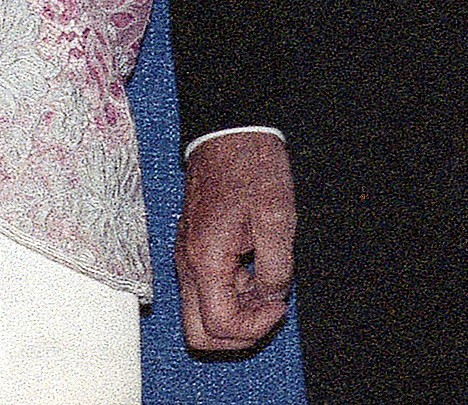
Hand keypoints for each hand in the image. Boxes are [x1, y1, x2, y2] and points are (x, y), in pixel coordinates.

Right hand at [175, 130, 295, 352]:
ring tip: (265, 283)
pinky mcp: (193, 249)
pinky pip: (205, 291)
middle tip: (268, 309)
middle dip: (237, 334)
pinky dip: (231, 295)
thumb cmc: (251, 168)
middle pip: (198, 334)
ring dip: (236, 314)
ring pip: (200, 315)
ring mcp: (187, 257)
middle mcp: (188, 264)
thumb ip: (276, 269)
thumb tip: (271, 297)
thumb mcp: (277, 218)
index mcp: (206, 259)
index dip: (256, 327)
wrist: (229, 132)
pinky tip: (254, 270)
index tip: (279, 303)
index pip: (220, 326)